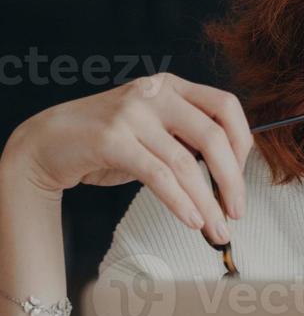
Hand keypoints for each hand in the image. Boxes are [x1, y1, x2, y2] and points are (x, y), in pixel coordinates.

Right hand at [2, 73, 253, 244]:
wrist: (48, 141)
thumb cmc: (110, 140)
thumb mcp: (156, 128)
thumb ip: (189, 139)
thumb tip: (233, 174)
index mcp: (173, 86)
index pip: (226, 106)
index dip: (243, 142)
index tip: (243, 176)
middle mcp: (155, 94)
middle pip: (213, 137)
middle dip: (232, 180)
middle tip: (237, 212)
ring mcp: (132, 115)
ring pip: (185, 163)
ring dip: (206, 202)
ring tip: (217, 229)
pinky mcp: (111, 140)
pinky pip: (158, 176)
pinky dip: (180, 202)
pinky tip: (192, 220)